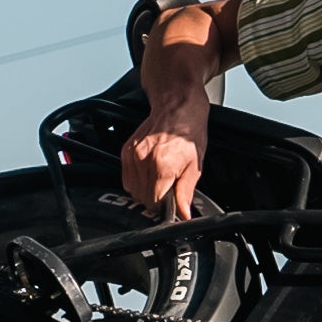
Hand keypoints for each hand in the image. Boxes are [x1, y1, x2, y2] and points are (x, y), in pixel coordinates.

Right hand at [123, 81, 211, 217]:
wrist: (177, 107)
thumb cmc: (189, 133)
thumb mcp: (195, 166)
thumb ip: (186, 193)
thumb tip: (183, 214)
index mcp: (162, 165)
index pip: (154, 202)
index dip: (164, 207)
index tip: (171, 205)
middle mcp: (143, 161)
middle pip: (142, 198)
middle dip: (155, 199)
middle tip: (168, 189)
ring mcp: (132, 156)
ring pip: (132, 190)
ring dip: (145, 191)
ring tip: (160, 179)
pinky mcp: (126, 152)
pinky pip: (126, 178)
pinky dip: (137, 180)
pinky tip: (150, 172)